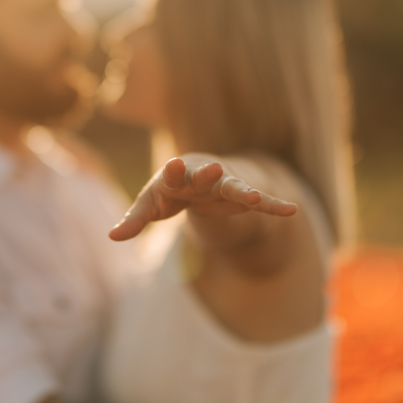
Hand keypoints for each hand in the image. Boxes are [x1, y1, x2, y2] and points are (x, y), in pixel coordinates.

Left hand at [109, 156, 297, 240]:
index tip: (173, 165)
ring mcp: (224, 185)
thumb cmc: (170, 190)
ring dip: (244, 190)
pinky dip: (274, 206)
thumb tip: (112, 237)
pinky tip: (291, 210)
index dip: (173, 172)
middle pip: (205, 176)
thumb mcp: (150, 204)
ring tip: (255, 196)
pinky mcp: (243, 198)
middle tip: (213, 168)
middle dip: (208, 174)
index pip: (172, 174)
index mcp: (175, 176)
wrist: (200, 176)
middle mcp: (201, 176)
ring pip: (235, 186)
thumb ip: (134, 220)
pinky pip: (261, 202)